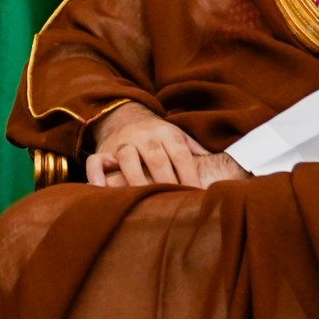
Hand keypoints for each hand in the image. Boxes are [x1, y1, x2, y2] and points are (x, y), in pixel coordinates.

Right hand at [86, 103, 246, 188]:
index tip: (197, 195)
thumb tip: (222, 165)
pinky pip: (95, 160)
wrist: (123, 115)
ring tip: (143, 199)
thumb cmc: (156, 134)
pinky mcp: (103, 149)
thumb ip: (195, 150)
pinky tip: (101, 190)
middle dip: (166, 180)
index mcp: (167, 133)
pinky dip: (96, 174)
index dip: (189, 174)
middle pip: (156, 157)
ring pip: (127, 157)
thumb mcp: (177, 135)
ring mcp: (122, 142)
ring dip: (136, 179)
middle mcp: (144, 136)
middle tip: (174, 203)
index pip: (180, 154)